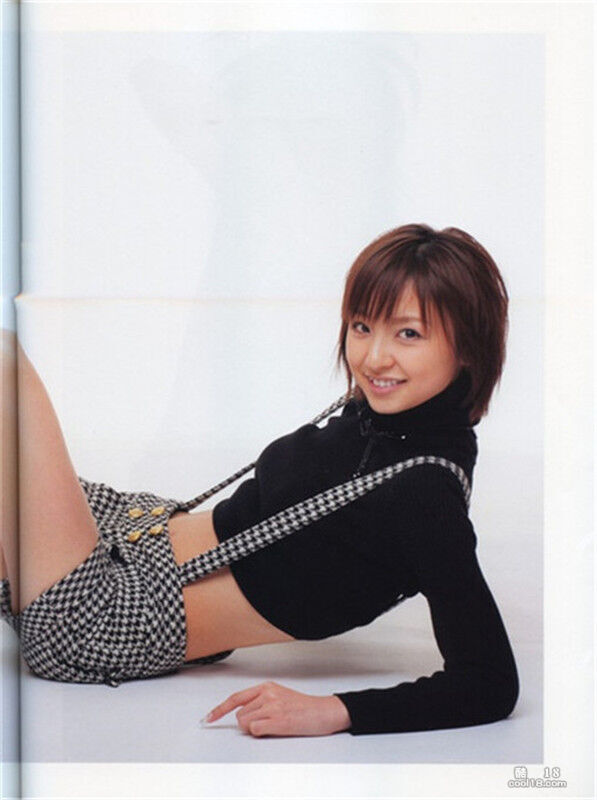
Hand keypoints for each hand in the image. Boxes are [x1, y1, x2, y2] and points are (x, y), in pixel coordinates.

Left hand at [202, 681, 351, 736]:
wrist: (323, 711)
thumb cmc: (303, 707)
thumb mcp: (279, 696)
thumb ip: (260, 700)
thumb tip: (242, 715)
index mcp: (266, 686)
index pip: (236, 697)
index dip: (219, 710)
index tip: (207, 719)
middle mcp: (267, 693)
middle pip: (239, 715)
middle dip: (247, 723)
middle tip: (266, 724)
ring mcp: (272, 706)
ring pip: (245, 723)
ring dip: (255, 729)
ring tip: (273, 725)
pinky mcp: (278, 719)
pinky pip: (255, 730)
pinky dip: (260, 733)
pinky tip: (274, 729)